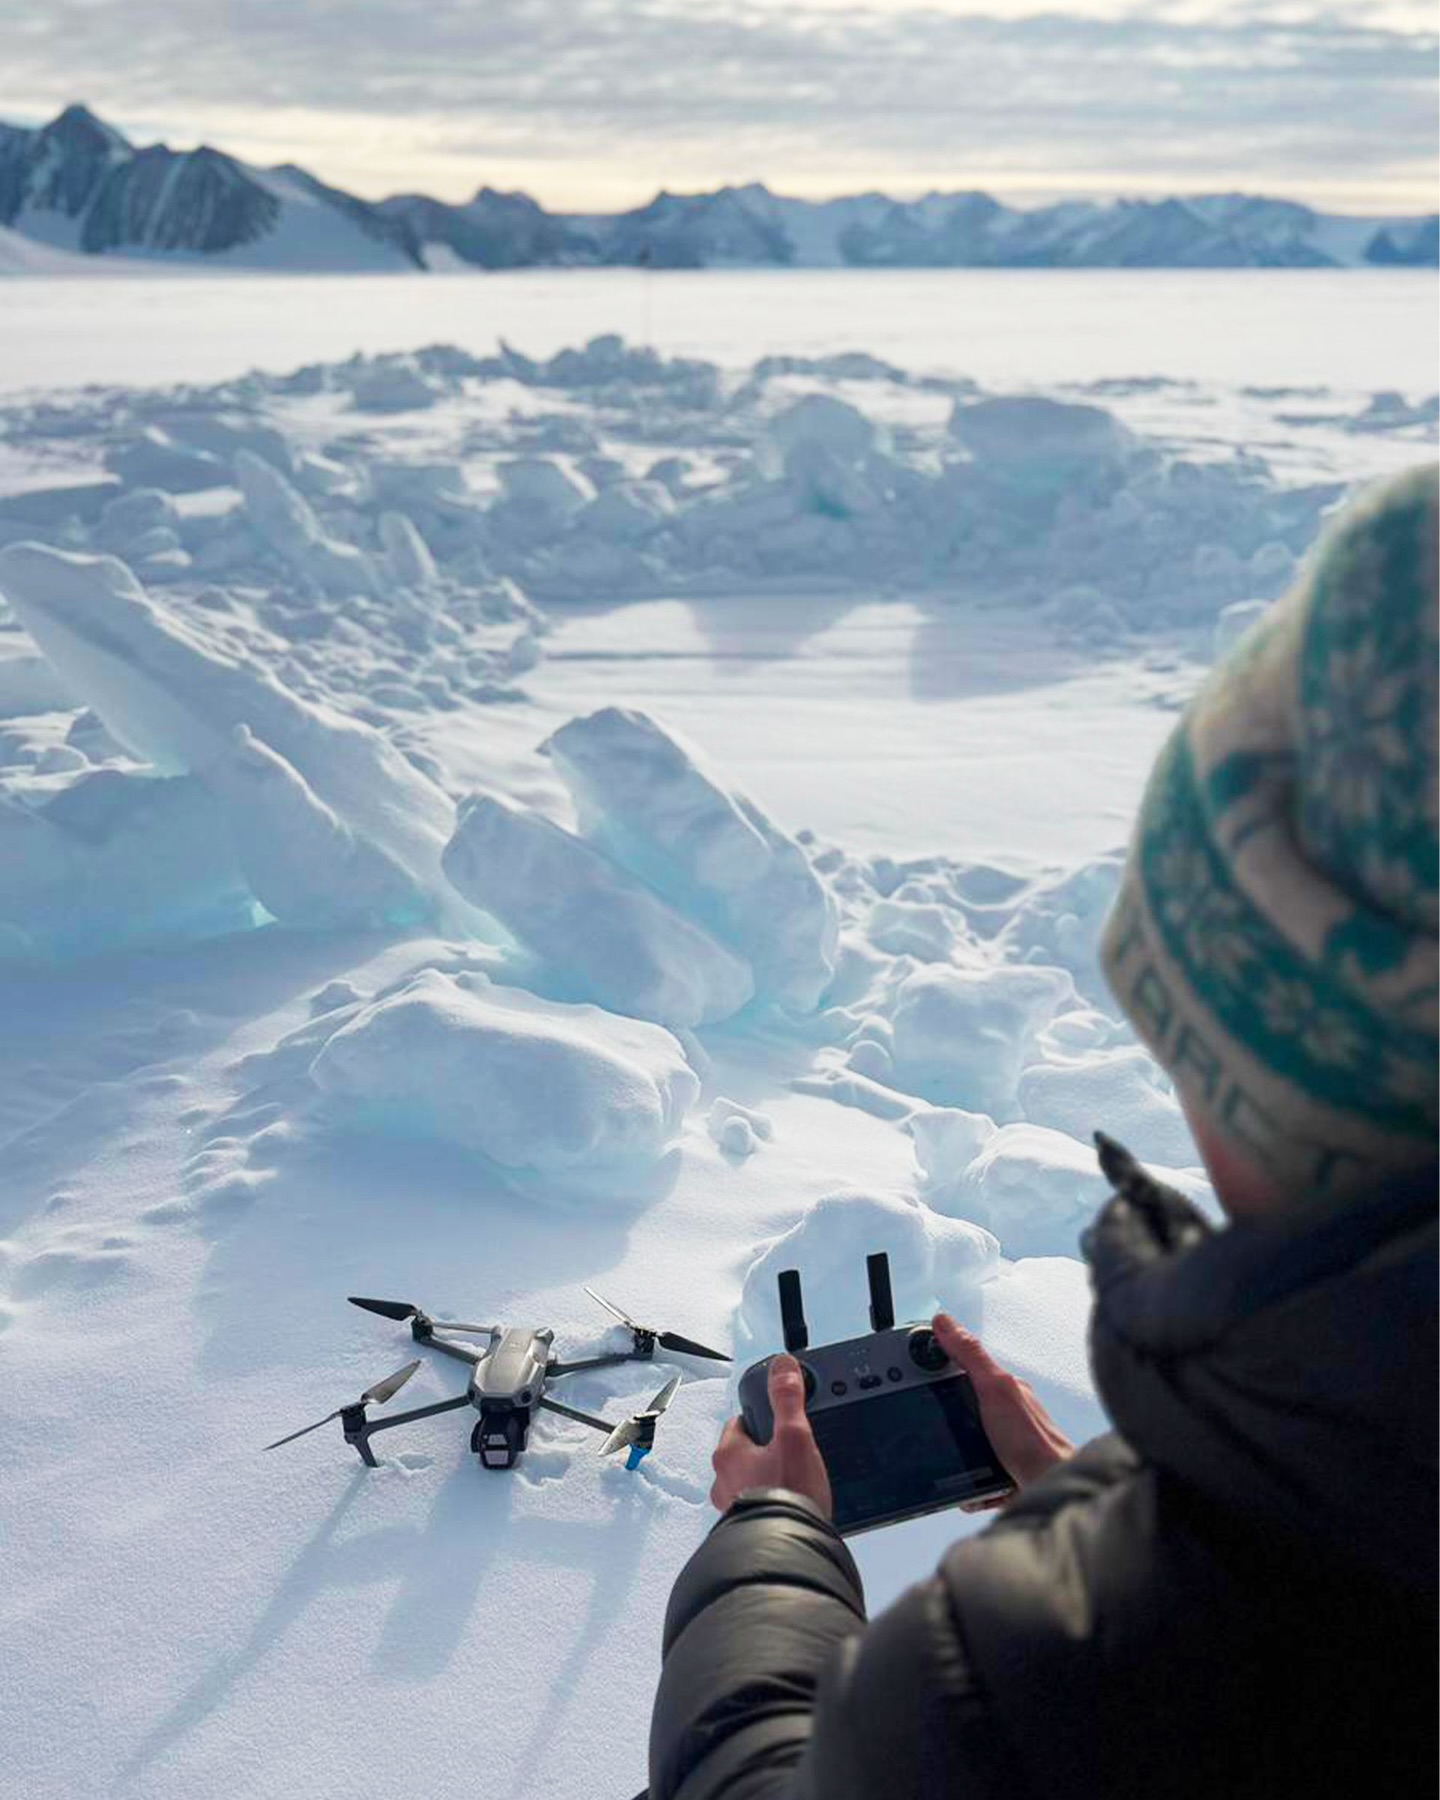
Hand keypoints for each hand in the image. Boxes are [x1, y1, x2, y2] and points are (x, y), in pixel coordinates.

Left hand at [710, 1354, 832, 1517]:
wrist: (787, 1553)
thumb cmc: (787, 1496)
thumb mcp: (795, 1437)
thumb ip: (788, 1399)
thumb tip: (782, 1366)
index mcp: (728, 1454)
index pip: (739, 1425)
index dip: (759, 1421)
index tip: (775, 1422)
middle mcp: (723, 1482)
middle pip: (743, 1456)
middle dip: (763, 1454)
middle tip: (789, 1455)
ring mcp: (731, 1509)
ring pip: (747, 1484)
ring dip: (765, 1482)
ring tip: (792, 1484)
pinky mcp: (745, 1532)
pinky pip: (755, 1511)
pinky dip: (768, 1508)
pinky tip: (788, 1511)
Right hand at [934, 1314, 1073, 1492]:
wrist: (1050, 1487)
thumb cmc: (1034, 1443)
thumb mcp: (995, 1389)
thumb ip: (971, 1356)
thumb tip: (945, 1323)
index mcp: (999, 1387)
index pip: (958, 1362)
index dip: (931, 1362)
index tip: (906, 1367)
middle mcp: (1000, 1411)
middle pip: (955, 1400)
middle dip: (938, 1410)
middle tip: (921, 1417)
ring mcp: (999, 1441)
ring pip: (960, 1436)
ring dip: (950, 1447)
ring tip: (941, 1452)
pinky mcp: (997, 1469)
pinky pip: (969, 1469)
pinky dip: (963, 1476)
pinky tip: (961, 1479)